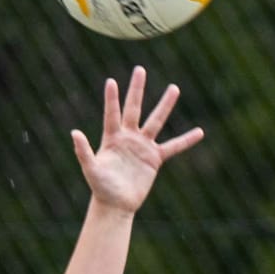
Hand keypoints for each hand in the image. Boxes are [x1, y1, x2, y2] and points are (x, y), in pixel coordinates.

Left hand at [71, 68, 203, 214]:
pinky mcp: (154, 159)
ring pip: (156, 121)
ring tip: (174, 88)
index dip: (112, 99)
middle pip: (134, 109)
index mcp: (112, 138)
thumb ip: (83, 151)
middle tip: (140, 70)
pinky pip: (173, 147)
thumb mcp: (90, 169)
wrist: (115, 204)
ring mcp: (142, 146)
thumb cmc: (100, 187)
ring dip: (165, 105)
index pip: (112, 114)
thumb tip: (74, 132)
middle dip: (137, 90)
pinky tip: (200, 132)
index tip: (111, 81)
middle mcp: (128, 137)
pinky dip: (186, 140)